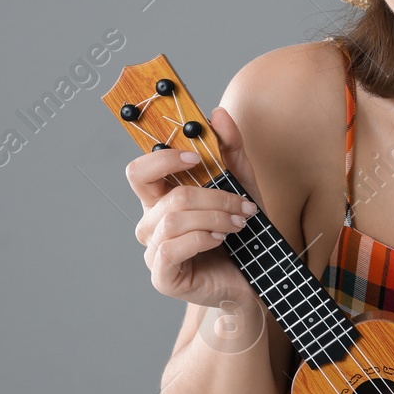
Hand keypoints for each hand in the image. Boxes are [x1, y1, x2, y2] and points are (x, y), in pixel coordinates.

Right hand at [125, 106, 262, 307]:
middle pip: (164, 194)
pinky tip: (221, 240)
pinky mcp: (163, 277)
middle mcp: (151, 224)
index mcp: (161, 199)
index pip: (139, 171)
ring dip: (214, 216)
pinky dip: (202, 238)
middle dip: (210, 194)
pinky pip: (172, 249)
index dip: (163, 158)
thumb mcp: (243, 184)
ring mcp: (154, 252)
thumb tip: (216, 114)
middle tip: (241, 202)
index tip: (196, 157)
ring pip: (172, 220)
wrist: (254, 280)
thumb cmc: (242, 234)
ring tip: (239, 223)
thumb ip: (230, 149)